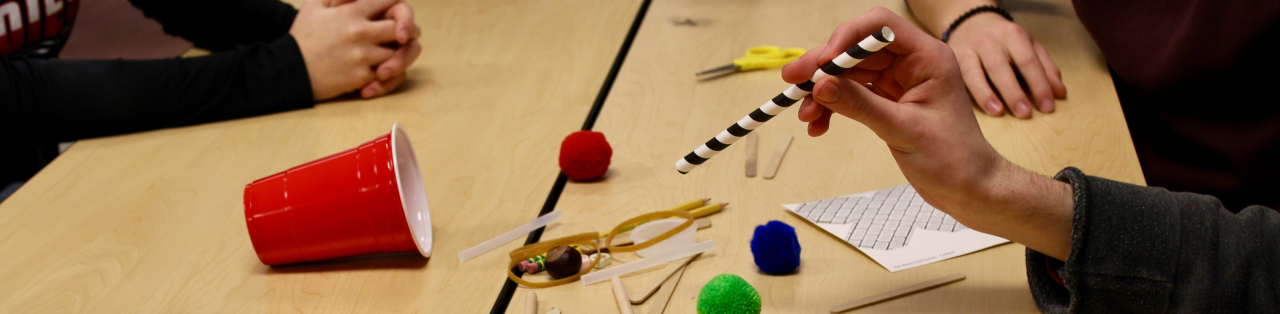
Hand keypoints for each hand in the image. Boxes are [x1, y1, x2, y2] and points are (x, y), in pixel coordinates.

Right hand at [291, 0, 421, 99]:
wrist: (290, 70)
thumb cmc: (304, 37)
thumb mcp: (315, 5)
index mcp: (351, 12)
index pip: (390, 0)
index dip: (399, 5)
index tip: (398, 12)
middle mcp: (360, 32)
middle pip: (403, 30)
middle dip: (409, 32)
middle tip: (406, 36)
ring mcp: (362, 56)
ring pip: (398, 54)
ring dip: (400, 55)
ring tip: (395, 55)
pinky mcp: (361, 77)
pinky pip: (388, 76)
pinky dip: (388, 76)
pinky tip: (381, 73)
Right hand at [783, 7, 1073, 258]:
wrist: (969, 189)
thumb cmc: (953, 159)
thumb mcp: (903, 130)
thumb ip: (860, 105)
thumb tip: (820, 85)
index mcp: (927, 57)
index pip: (880, 26)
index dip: (846, 37)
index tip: (821, 63)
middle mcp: (912, 63)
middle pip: (857, 50)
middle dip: (824, 67)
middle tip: (792, 82)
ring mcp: (899, 82)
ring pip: (850, 74)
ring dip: (824, 91)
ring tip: (805, 115)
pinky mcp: (889, 102)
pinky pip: (853, 95)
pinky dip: (833, 106)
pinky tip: (819, 125)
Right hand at [947, 14, 1064, 117]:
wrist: (969, 22)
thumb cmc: (1004, 41)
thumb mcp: (1028, 46)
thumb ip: (1045, 68)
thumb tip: (1059, 93)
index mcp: (1013, 34)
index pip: (1028, 60)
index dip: (1039, 84)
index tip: (1047, 106)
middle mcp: (989, 40)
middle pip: (1001, 67)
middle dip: (1014, 91)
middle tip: (1025, 113)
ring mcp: (968, 49)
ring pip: (976, 72)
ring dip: (987, 94)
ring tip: (999, 112)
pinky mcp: (953, 59)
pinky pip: (961, 78)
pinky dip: (972, 93)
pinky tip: (980, 106)